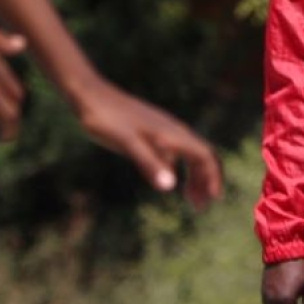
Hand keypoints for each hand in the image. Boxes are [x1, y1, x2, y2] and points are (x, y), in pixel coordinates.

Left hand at [72, 76, 223, 205]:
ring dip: (194, 177)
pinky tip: (167, 179)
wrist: (90, 96)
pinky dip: (178, 170)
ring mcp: (162, 131)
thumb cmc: (107, 119)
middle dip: (206, 181)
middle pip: (202, 156)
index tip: (214, 199)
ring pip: (189, 155)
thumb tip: (170, 186)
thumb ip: (149, 163)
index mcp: (172, 134)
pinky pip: (174, 153)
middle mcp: (173, 131)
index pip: (205, 156)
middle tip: (202, 207)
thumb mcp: (127, 143)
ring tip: (191, 200)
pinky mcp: (151, 133)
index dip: (213, 177)